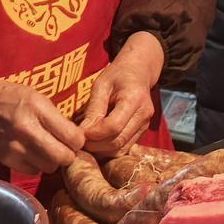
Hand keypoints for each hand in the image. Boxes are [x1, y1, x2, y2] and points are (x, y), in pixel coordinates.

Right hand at [0, 67, 82, 174]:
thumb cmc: (12, 98)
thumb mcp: (38, 97)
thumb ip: (57, 117)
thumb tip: (78, 139)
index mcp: (37, 108)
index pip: (72, 136)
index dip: (78, 140)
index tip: (75, 137)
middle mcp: (26, 129)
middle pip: (63, 157)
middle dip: (68, 154)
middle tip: (65, 147)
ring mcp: (15, 147)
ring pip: (50, 167)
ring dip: (53, 161)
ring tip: (47, 149)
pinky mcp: (7, 159)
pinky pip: (34, 171)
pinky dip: (37, 164)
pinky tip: (33, 152)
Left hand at [76, 32, 163, 156]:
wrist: (138, 72)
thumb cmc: (117, 74)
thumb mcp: (101, 85)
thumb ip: (93, 108)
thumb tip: (82, 132)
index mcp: (134, 99)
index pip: (114, 126)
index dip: (94, 134)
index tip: (79, 133)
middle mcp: (143, 115)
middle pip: (117, 141)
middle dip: (95, 145)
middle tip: (79, 140)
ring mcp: (144, 126)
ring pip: (121, 149)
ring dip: (101, 151)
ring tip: (86, 143)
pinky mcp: (141, 132)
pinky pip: (124, 148)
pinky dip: (108, 150)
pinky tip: (96, 142)